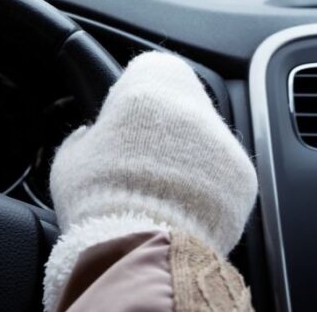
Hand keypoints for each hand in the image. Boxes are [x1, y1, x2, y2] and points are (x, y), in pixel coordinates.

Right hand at [44, 52, 257, 309]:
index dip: (133, 93)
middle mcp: (194, 105)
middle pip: (183, 101)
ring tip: (160, 188)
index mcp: (149, 86)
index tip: (122, 118)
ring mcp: (225, 141)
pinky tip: (182, 206)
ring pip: (207, 138)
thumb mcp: (72, 158)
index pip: (149, 68)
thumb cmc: (97, 198)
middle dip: (166, 125)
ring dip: (189, 155)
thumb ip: (86, 136)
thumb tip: (91, 136)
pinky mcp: (244, 178)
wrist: (140, 247)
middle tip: (140, 157)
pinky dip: (209, 186)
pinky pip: (225, 173)